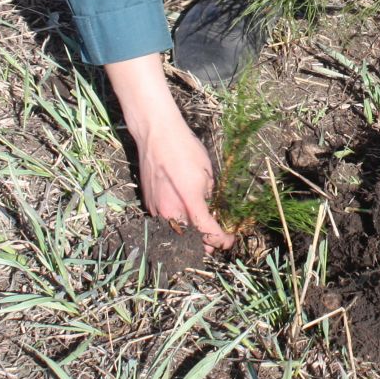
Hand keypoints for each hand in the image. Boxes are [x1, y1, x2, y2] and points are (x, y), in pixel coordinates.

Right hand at [105, 53, 233, 252]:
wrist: (156, 135)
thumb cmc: (185, 149)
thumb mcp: (207, 173)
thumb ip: (209, 196)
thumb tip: (210, 209)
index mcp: (189, 203)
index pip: (208, 232)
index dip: (222, 240)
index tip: (229, 240)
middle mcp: (170, 211)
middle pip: (191, 240)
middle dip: (206, 243)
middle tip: (218, 239)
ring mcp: (157, 209)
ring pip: (177, 233)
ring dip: (191, 236)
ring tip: (203, 232)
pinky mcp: (149, 204)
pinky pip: (165, 221)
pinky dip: (178, 224)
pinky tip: (186, 219)